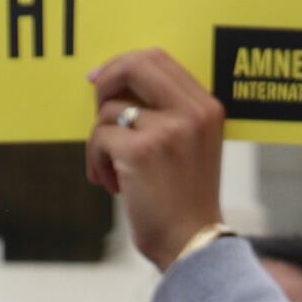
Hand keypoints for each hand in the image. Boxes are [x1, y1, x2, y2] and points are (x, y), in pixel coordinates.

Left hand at [85, 47, 228, 267]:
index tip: (101, 79)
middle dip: (105, 80)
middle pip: (135, 65)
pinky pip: (100, 137)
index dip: (122, 64)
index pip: (159, 58)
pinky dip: (97, 161)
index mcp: (207, 107)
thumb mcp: (192, 146)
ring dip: (99, 141)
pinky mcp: (141, 151)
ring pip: (109, 109)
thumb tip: (114, 83)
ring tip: (112, 170)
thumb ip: (167, 112)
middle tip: (94, 104)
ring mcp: (168, 130)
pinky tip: (111, 184)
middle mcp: (192, 113)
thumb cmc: (184, 200)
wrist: (192, 243)